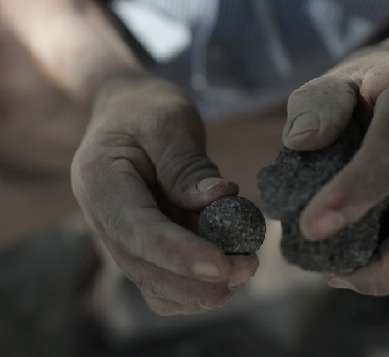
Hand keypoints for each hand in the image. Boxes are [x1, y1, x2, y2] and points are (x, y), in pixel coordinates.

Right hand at [71, 73, 257, 314]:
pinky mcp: (142, 245)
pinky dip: (198, 284)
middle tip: (249, 266)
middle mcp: (104, 219)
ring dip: (201, 289)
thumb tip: (219, 200)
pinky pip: (166, 281)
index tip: (222, 265)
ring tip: (244, 264)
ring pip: (156, 286)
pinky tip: (229, 264)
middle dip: (198, 280)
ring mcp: (121, 237)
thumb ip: (188, 166)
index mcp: (100, 182)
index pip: (137, 230)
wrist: (127, 114)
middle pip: (145, 269)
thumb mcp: (167, 121)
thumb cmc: (146, 109)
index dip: (179, 254)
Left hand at [282, 50, 388, 295]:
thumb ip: (316, 103)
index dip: (356, 190)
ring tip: (335, 272)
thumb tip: (299, 142)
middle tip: (331, 275)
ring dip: (385, 271)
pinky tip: (347, 262)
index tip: (311, 227)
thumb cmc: (358, 86)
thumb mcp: (332, 80)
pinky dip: (384, 263)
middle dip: (384, 263)